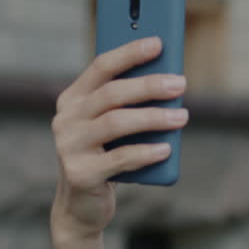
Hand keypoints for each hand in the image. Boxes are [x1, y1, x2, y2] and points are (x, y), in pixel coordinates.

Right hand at [49, 37, 187, 247]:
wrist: (82, 206)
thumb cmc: (106, 156)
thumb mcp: (114, 126)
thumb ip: (129, 104)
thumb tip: (170, 82)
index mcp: (73, 99)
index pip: (101, 67)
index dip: (129, 53)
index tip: (158, 42)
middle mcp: (66, 119)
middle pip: (111, 94)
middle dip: (148, 86)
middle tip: (180, 83)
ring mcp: (69, 147)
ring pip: (116, 123)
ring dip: (153, 118)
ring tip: (182, 116)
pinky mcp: (81, 174)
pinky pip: (120, 159)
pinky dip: (146, 152)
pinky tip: (167, 149)